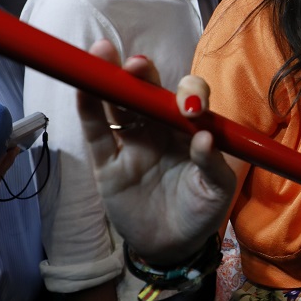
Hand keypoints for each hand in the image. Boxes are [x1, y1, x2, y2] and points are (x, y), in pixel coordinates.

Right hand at [76, 40, 235, 263]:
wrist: (172, 245)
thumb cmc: (200, 210)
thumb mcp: (217, 191)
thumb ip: (213, 165)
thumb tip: (204, 137)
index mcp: (188, 129)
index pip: (188, 98)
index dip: (188, 93)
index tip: (189, 104)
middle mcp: (158, 128)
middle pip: (147, 91)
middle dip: (142, 74)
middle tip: (137, 65)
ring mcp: (131, 142)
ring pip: (117, 103)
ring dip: (110, 79)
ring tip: (102, 54)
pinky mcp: (107, 163)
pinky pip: (97, 133)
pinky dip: (88, 109)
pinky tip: (83, 87)